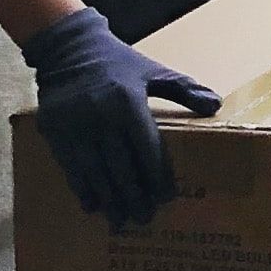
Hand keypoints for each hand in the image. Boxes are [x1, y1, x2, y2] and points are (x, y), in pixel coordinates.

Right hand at [23, 5, 219, 229]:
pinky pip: (70, 167)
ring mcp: (75, 126)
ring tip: (120, 221)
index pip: (147, 149)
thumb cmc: (119, 64)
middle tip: (145, 219)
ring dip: (109, 199)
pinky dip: (82, 188)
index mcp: (128, 102)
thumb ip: (185, 89)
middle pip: (121, 166)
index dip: (157, 176)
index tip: (166, 198)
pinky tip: (92, 206)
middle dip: (134, 196)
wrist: (69, 49)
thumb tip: (216, 106)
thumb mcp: (154, 71)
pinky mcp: (55, 131)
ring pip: (95, 172)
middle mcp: (101, 116)